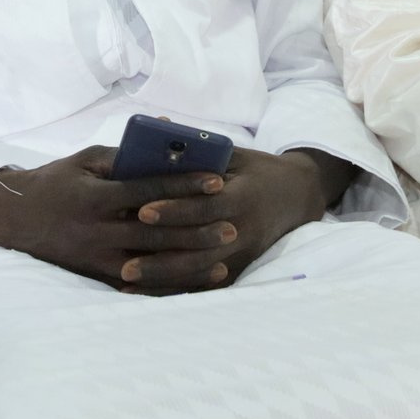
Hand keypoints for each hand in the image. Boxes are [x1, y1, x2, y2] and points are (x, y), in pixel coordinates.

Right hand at [0, 147, 236, 287]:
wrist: (13, 220)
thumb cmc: (55, 182)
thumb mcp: (86, 160)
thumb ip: (127, 155)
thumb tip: (169, 141)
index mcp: (96, 196)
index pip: (149, 190)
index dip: (185, 185)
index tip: (216, 181)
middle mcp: (98, 230)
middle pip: (157, 232)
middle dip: (197, 228)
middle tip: (232, 224)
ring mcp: (98, 258)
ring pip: (154, 263)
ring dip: (190, 260)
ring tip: (222, 255)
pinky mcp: (97, 276)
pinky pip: (141, 284)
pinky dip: (170, 282)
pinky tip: (194, 280)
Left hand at [126, 148, 335, 291]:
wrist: (296, 196)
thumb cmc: (254, 170)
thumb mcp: (232, 154)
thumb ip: (196, 151)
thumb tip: (156, 128)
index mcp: (242, 197)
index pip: (204, 207)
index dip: (174, 210)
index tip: (141, 211)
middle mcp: (244, 230)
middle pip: (199, 249)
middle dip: (161, 256)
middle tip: (124, 260)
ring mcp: (242, 255)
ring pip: (198, 272)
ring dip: (162, 278)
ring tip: (126, 279)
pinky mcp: (238, 270)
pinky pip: (202, 285)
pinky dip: (172, 288)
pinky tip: (143, 290)